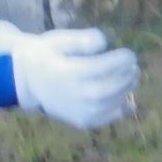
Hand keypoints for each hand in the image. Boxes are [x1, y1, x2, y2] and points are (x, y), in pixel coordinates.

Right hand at [12, 28, 140, 129]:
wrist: (27, 82)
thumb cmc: (46, 55)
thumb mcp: (58, 40)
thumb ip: (81, 39)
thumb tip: (104, 42)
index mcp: (68, 72)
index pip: (102, 67)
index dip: (120, 60)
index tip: (129, 54)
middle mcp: (74, 95)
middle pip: (109, 88)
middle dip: (126, 76)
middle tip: (134, 67)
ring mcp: (78, 111)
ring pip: (110, 104)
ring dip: (126, 90)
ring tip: (132, 78)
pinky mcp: (81, 121)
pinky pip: (106, 118)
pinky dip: (120, 109)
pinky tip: (127, 100)